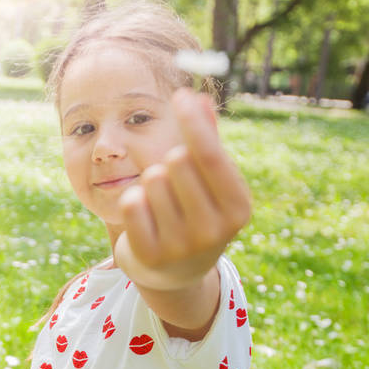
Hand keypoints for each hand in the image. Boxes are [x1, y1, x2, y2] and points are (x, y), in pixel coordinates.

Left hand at [114, 88, 250, 291]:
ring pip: (151, 179)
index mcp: (238, 209)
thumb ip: (206, 141)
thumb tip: (200, 99)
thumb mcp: (210, 182)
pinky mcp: (150, 256)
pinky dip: (133, 201)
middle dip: (170, 161)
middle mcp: (214, 231)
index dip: (192, 121)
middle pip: (177, 161)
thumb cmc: (194, 213)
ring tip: (162, 206)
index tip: (180, 95)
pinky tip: (145, 219)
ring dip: (150, 184)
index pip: (209, 155)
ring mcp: (181, 247)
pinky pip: (131, 202)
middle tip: (175, 184)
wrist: (173, 274)